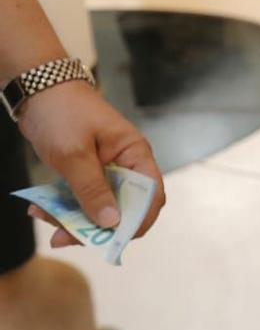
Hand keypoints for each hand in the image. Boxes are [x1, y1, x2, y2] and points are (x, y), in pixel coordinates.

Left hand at [16, 80, 164, 247]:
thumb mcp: (74, 154)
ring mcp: (105, 169)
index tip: (112, 239)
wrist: (38, 90)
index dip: (138, 219)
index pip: (151, 195)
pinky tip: (39, 207)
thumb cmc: (63, 114)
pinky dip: (62, 206)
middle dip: (95, 226)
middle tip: (63, 238)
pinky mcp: (85, 172)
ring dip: (72, 218)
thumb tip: (112, 223)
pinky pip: (80, 198)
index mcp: (135, 155)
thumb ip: (92, 189)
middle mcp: (125, 165)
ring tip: (43, 218)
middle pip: (124, 207)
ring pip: (98, 206)